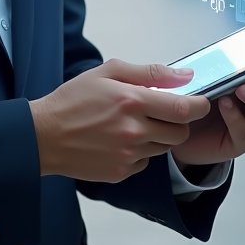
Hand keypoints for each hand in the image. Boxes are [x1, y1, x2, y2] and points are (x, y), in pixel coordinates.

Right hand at [30, 60, 210, 182]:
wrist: (44, 135)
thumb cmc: (73, 99)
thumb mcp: (108, 71)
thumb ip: (149, 72)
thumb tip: (184, 75)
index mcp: (131, 101)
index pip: (184, 109)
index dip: (200, 106)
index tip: (201, 102)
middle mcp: (133, 131)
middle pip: (180, 133)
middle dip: (178, 121)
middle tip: (162, 111)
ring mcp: (128, 155)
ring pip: (165, 148)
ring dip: (159, 135)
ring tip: (136, 123)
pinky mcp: (121, 172)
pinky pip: (146, 161)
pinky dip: (141, 151)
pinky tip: (121, 140)